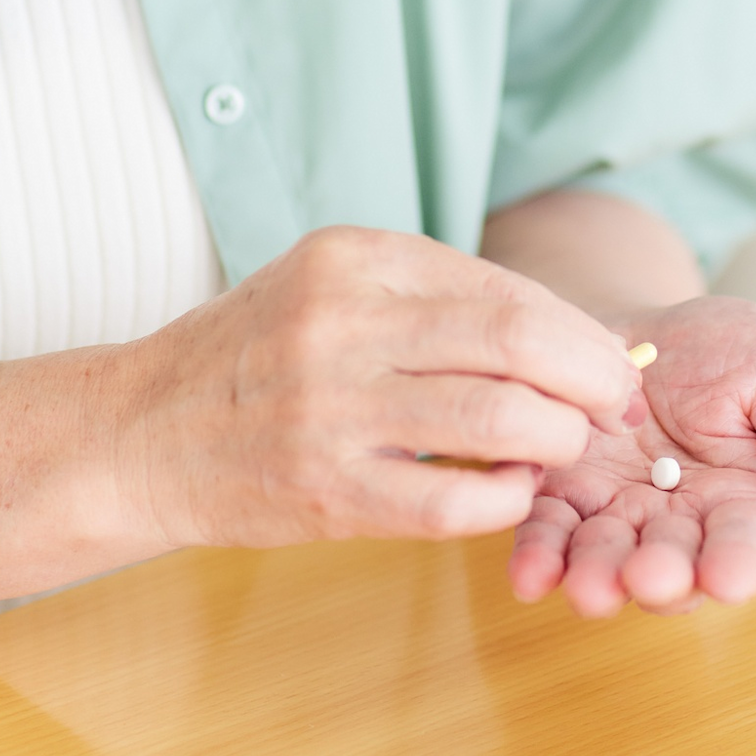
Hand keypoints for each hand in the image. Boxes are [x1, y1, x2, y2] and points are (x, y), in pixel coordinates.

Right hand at [104, 227, 642, 550]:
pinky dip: (507, 498)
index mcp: (352, 257)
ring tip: (568, 447)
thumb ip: (431, 300)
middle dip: (592, 375)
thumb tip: (565, 334)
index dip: (577, 330)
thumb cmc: (252, 359)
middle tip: (618, 403)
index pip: (504, 286)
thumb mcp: (329, 287)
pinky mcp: (326, 489)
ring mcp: (330, 407)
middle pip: (516, 338)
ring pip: (498, 415)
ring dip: (559, 437)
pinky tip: (512, 493)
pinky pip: (454, 498)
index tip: (611, 360)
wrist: (138, 433)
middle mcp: (341, 321)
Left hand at [507, 297, 755, 615]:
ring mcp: (616, 519)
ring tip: (586, 585)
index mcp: (748, 505)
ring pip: (607, 562)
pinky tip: (528, 573)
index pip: (748, 546)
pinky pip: (547, 535)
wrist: (637, 323)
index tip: (726, 578)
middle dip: (660, 578)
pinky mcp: (559, 500)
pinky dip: (538, 557)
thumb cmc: (725, 352)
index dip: (737, 565)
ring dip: (596, 578)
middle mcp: (681, 528)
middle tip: (645, 578)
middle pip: (674, 567)